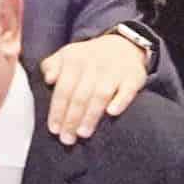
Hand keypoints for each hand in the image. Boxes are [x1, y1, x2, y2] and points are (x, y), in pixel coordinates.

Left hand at [40, 27, 154, 141]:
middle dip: (71, 119)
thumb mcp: (66, 56)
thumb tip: (48, 79)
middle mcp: (93, 65)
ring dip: (91, 115)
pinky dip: (120, 100)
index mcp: (73, 60)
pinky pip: (128, 90)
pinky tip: (112, 113)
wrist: (122, 45)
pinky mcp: (134, 76)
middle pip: (79, 96)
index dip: (57, 110)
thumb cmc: (87, 58)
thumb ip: (51, 66)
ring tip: (83, 133)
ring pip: (100, 95)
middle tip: (67, 139)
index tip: (54, 129)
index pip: (63, 90)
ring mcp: (114, 71)